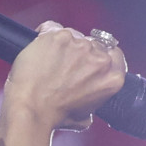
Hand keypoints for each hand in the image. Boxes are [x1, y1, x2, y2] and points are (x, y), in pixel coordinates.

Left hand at [5, 21, 128, 130]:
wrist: (31, 108)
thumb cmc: (53, 115)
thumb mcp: (84, 117)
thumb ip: (92, 103)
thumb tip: (88, 102)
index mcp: (112, 78)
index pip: (115, 55)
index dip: (101, 55)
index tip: (90, 59)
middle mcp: (100, 59)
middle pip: (94, 44)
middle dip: (80, 52)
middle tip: (64, 66)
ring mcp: (80, 45)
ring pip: (74, 35)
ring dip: (63, 45)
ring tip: (49, 61)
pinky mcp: (59, 36)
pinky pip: (52, 27)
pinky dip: (45, 35)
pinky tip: (40, 48)